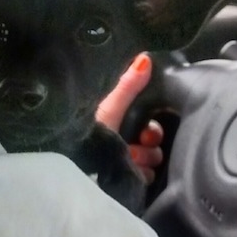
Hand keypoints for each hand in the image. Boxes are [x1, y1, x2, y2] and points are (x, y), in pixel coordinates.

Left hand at [97, 53, 162, 183]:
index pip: (148, 121)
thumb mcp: (110, 107)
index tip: (147, 130)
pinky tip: (133, 172)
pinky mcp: (128, 179)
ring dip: (146, 159)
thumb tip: (145, 57)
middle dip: (149, 144)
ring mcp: (126, 162)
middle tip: (139, 145)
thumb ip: (128, 85)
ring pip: (154, 159)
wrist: (82, 169)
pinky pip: (149, 176)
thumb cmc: (92, 133)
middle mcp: (124, 140)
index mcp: (118, 121)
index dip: (153, 126)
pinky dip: (143, 174)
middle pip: (154, 142)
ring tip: (131, 160)